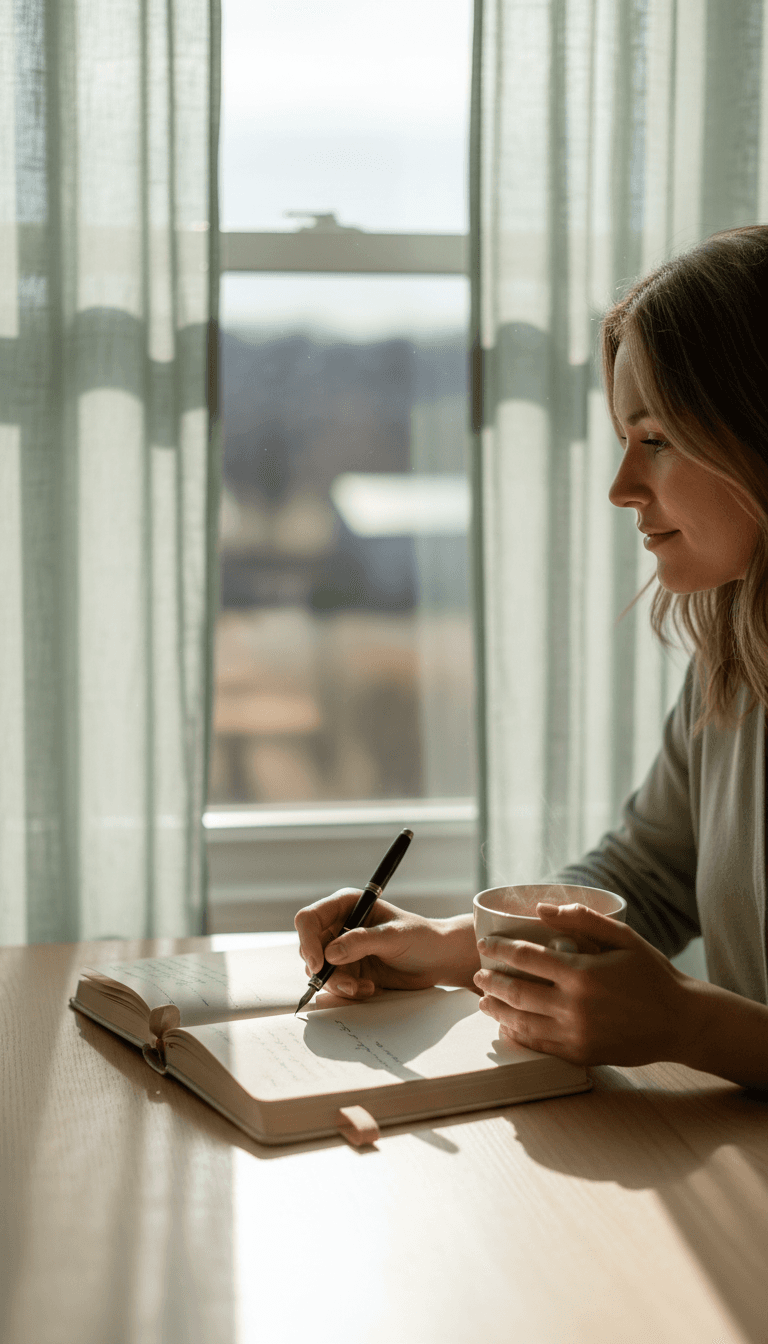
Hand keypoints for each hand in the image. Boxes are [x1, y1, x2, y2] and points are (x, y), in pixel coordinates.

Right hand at [295, 890, 477, 999]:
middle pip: (309, 948)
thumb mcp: (394, 936)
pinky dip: (348, 991)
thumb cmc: (421, 938)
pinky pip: (334, 984)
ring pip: (319, 971)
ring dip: (338, 984)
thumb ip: (362, 941)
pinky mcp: (350, 970)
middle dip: (324, 971)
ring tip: (365, 988)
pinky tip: (370, 989)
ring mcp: (343, 950)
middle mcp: (339, 926)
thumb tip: (330, 953)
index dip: (308, 941)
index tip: (319, 964)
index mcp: (346, 905)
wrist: (438, 960)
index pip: (310, 919)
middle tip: (348, 985)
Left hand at [473, 902, 696, 1066]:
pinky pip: (539, 1045)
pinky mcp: (580, 1054)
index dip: (500, 950)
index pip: (525, 957)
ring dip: (497, 1009)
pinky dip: (518, 1034)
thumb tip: (541, 909)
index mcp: (582, 973)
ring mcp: (576, 1034)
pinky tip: (507, 1026)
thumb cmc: (652, 974)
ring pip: (521, 1021)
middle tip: (477, 974)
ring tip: (483, 1000)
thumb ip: (582, 920)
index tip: (485, 946)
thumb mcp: (624, 938)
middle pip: (516, 991)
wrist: (681, 1022)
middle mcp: (574, 1006)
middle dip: (491, 980)